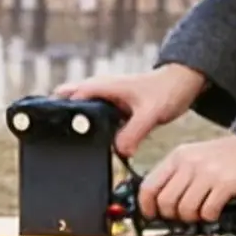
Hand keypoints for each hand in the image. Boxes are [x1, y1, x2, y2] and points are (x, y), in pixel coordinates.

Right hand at [60, 63, 204, 157]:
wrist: (182, 84)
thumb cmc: (167, 90)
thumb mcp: (151, 113)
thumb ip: (134, 132)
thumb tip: (119, 152)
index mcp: (103, 87)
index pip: (70, 97)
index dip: (59, 112)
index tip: (52, 131)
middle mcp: (99, 92)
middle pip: (67, 103)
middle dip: (59, 118)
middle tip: (55, 141)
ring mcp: (105, 100)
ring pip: (80, 112)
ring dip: (75, 126)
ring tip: (68, 147)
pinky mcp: (112, 110)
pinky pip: (94, 121)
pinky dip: (90, 131)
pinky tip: (91, 147)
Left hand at [139, 133, 235, 223]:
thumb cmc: (227, 156)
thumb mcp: (194, 156)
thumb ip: (177, 175)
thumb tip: (160, 203)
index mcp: (177, 157)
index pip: (148, 186)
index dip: (147, 207)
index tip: (153, 215)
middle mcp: (189, 164)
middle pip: (165, 202)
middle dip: (172, 216)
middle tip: (183, 216)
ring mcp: (206, 173)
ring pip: (184, 209)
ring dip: (192, 218)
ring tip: (201, 212)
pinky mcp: (224, 184)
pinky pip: (207, 211)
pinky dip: (209, 216)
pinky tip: (215, 210)